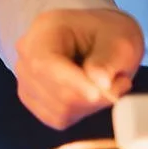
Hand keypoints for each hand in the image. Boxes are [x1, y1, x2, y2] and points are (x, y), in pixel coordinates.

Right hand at [13, 7, 143, 129]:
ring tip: (108, 84)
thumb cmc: (109, 35)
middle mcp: (27, 54)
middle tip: (121, 83)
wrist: (101, 40)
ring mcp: (25, 78)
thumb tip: (99, 82)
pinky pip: (58, 118)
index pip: (46, 63)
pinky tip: (91, 93)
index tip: (97, 94)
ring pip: (58, 109)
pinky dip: (81, 112)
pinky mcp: (33, 99)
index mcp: (44, 30)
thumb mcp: (119, 40)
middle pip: (54, 91)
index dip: (71, 82)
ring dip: (90, 105)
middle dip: (92, 96)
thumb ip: (109, 60)